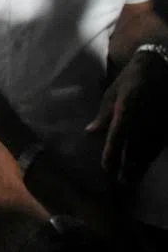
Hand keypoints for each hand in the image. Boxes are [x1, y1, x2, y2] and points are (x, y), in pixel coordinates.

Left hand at [86, 48, 167, 184]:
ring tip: (131, 181)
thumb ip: (104, 114)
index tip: (106, 169)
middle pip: (136, 149)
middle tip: (121, 184)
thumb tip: (90, 132)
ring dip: (140, 166)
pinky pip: (159, 145)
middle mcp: (145, 118)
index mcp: (127, 108)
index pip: (118, 136)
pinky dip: (151, 156)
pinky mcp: (167, 126)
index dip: (112, 154)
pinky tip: (145, 165)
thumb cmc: (131, 79)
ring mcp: (159, 123)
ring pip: (150, 151)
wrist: (161, 67)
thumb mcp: (113, 92)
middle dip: (128, 168)